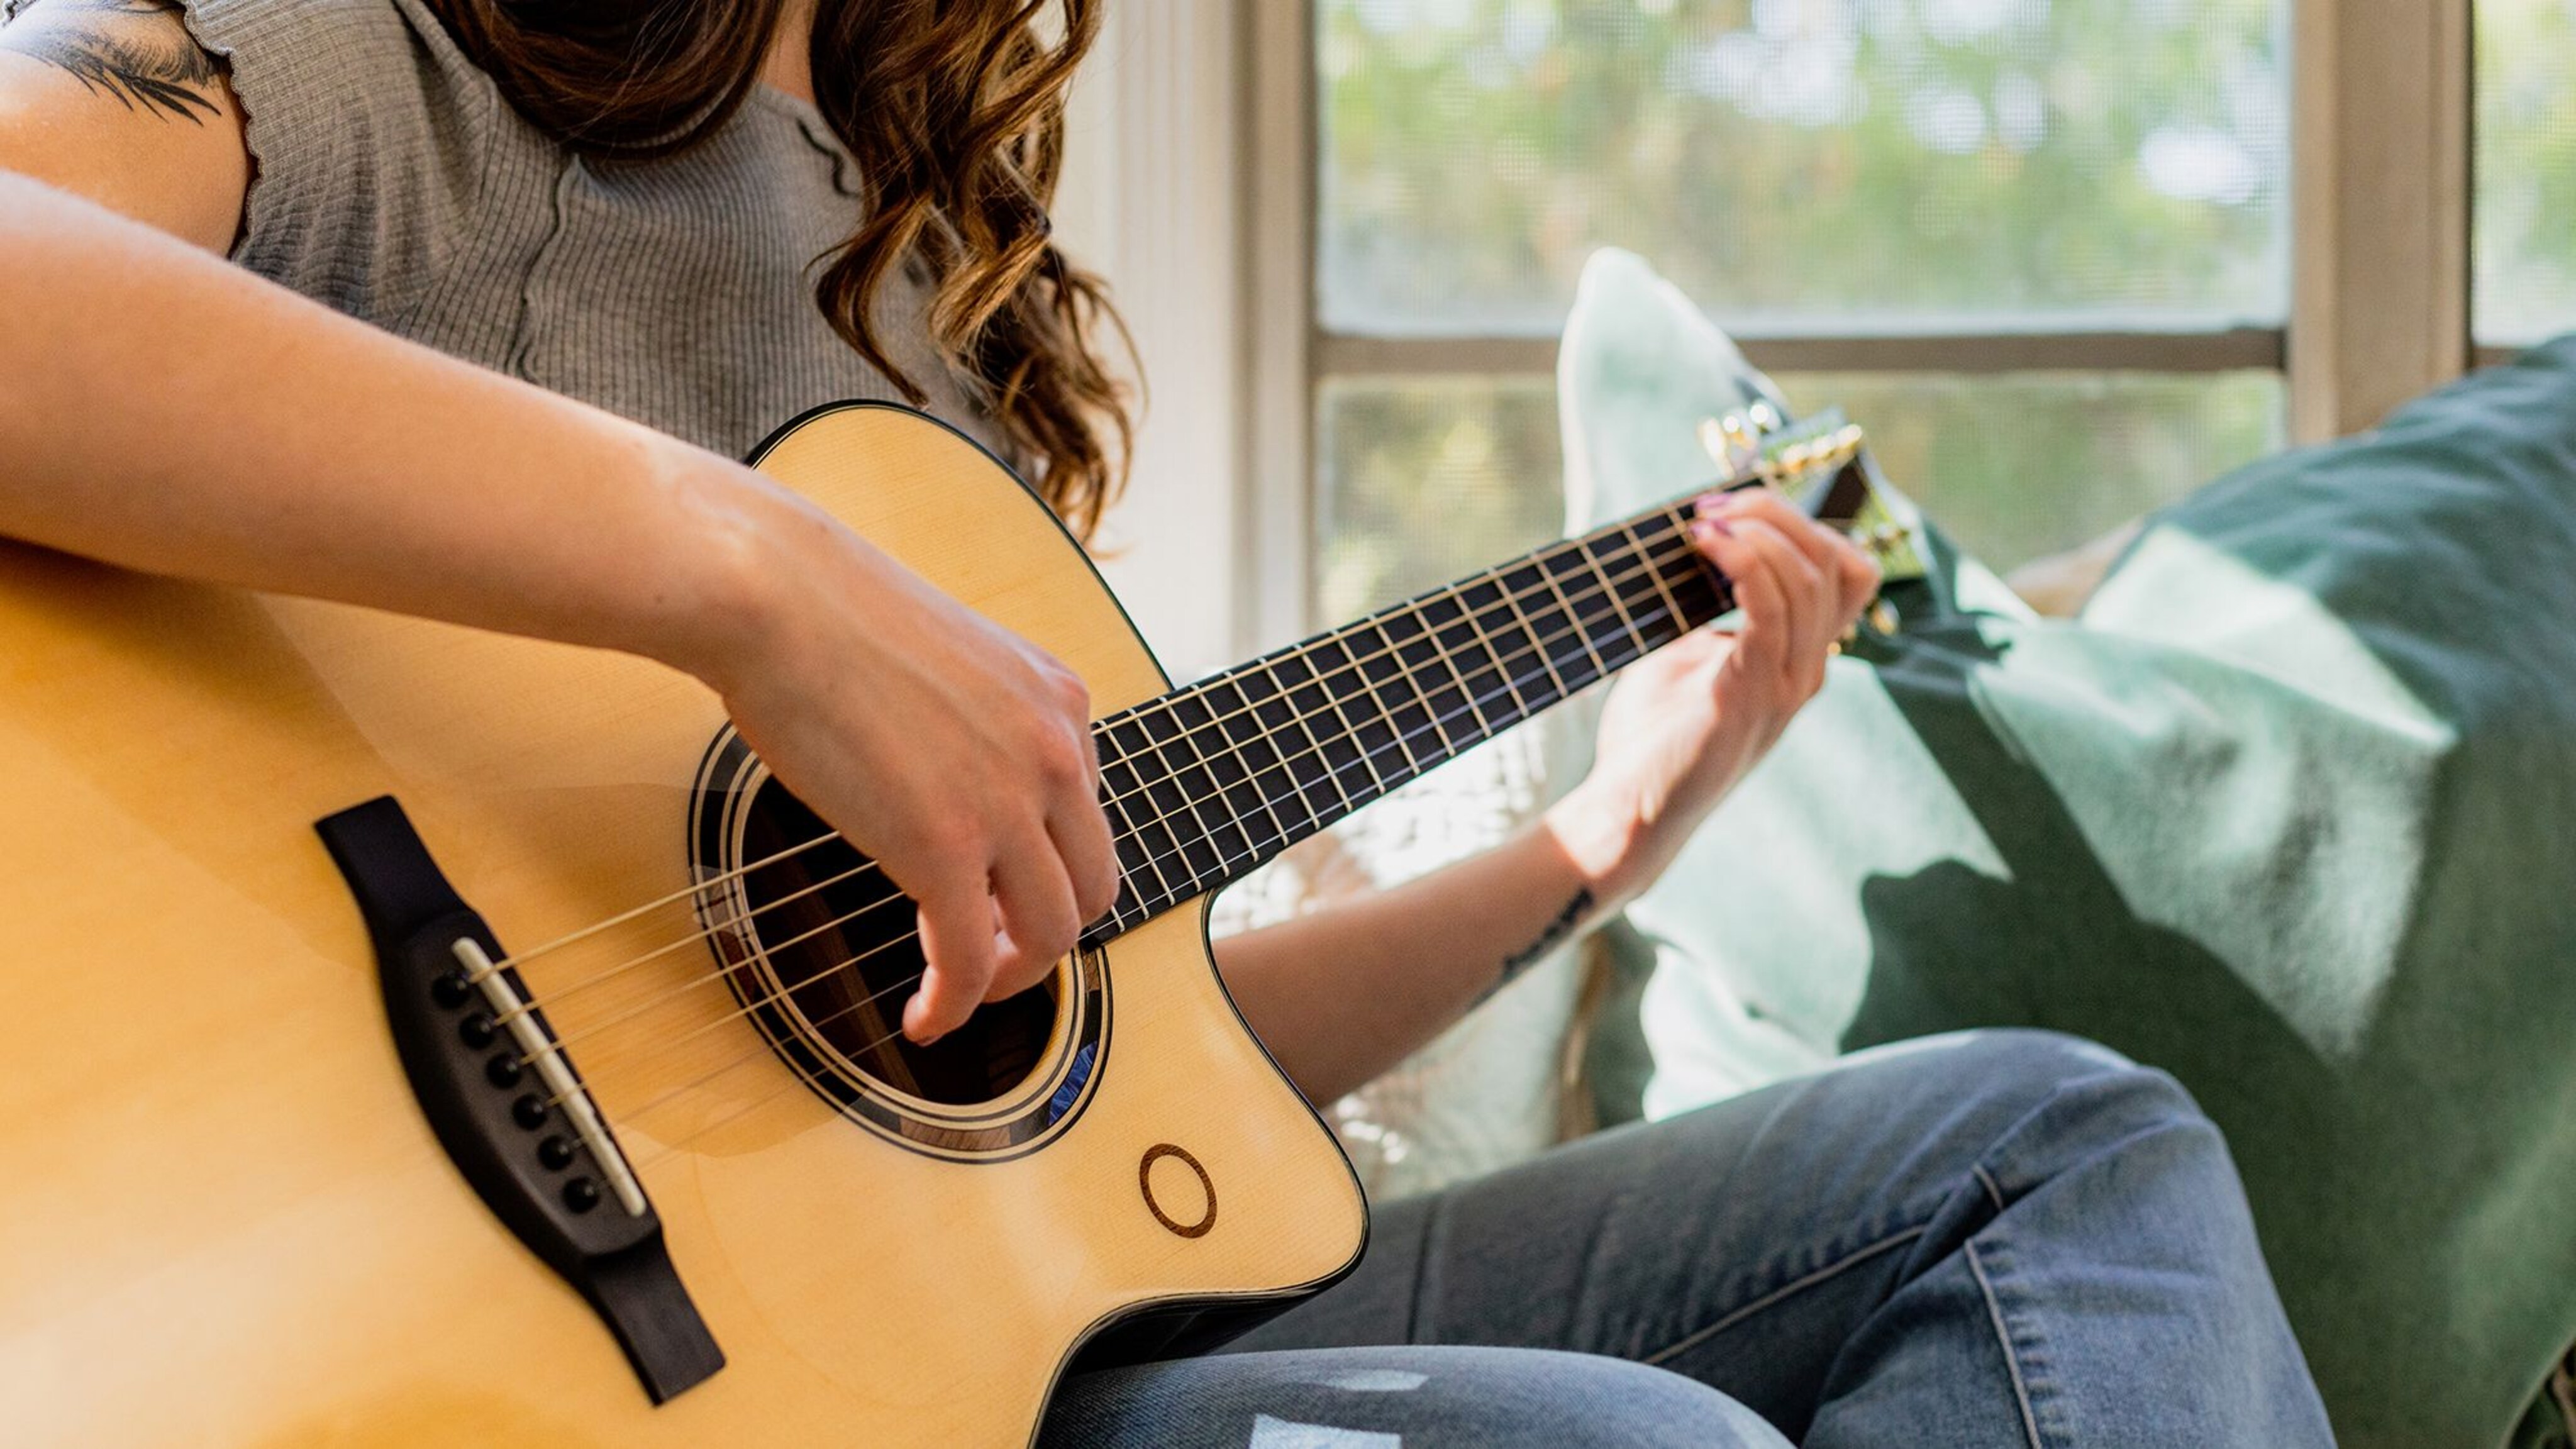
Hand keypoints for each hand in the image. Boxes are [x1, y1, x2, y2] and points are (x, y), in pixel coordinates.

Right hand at [694, 485, 1118, 1044]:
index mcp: (1060, 701)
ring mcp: (1008, 801)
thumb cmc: (826, 614)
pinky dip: (955, 1003)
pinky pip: (971, 958)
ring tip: (958, 992)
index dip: (1045, 869)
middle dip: (1044, 934)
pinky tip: (924, 1018)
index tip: (996, 894)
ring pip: (1054, 932)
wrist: (772, 593)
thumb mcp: (946, 661)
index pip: (1086, 815)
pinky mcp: (946, 846)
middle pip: (1094, 884)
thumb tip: (949, 778)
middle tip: (987, 954)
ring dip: (1010, 978)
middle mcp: (1056, 750)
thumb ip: (974, 722)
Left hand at [1543, 486, 1878, 907]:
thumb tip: (1700, 538)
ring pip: (1807, 580)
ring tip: (1702, 522)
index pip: (1848, 572)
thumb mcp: (1690, 654)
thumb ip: (1711, 608)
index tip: (1735, 506)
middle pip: (1832, 562)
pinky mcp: (1749, 696)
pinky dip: (1743, 563)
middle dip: (1778, 515)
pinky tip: (1705, 546)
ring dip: (1755, 532)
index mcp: (1800, 659)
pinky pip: (1768, 611)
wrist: (1628, 809)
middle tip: (1714, 504)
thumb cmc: (1654, 734)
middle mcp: (1807, 671)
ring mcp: (1785, 687)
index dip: (1806, 524)